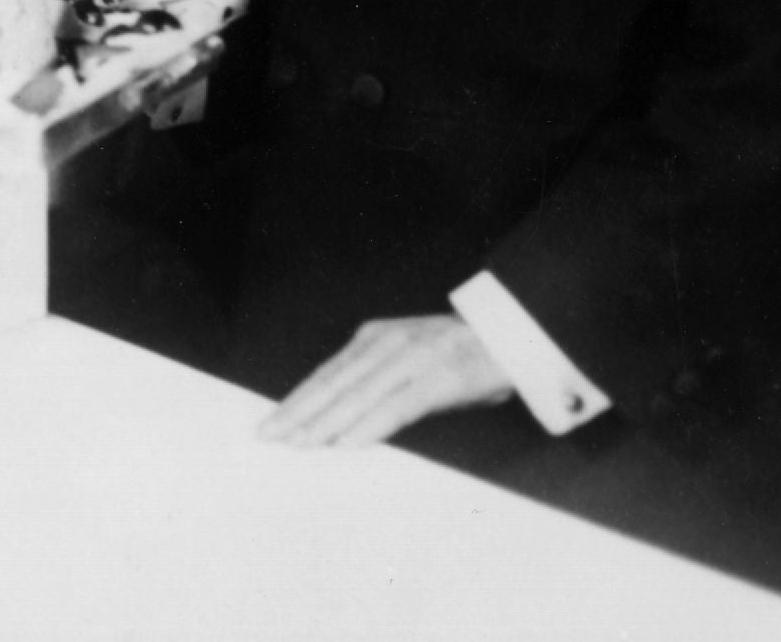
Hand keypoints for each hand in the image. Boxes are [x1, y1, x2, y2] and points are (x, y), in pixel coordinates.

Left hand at [257, 313, 512, 447]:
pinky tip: (347, 443)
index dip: (297, 400)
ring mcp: (412, 358)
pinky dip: (369, 426)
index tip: (271, 422)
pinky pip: (396, 406)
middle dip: (298, 412)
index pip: (327, 375)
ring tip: (298, 444)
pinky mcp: (439, 378)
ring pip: (357, 396)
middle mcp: (386, 344)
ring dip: (324, 423)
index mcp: (374, 337)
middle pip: (333, 384)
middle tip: (268, 436)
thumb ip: (377, 380)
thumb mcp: (408, 357)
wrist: (512, 335)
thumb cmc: (458, 356)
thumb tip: (341, 420)